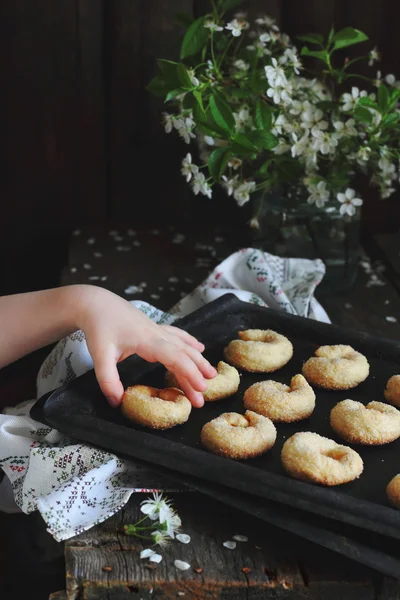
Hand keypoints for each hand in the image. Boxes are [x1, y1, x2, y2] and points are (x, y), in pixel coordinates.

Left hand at [77, 286, 215, 407]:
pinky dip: (189, 343)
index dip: (189, 373)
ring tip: (211, 374)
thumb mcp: (100, 355)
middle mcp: (157, 333)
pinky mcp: (152, 328)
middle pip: (184, 353)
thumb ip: (108, 380)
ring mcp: (156, 329)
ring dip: (197, 359)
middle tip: (208, 391)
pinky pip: (177, 336)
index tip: (200, 388)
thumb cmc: (98, 327)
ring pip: (183, 345)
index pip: (175, 358)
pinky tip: (198, 348)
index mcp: (147, 340)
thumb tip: (117, 402)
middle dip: (197, 371)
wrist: (94, 302)